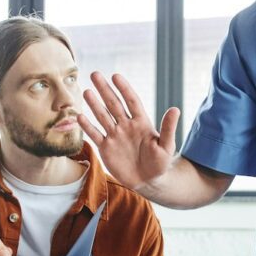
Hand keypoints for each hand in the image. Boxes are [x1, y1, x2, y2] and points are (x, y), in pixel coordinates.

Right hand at [81, 72, 180, 189]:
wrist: (148, 181)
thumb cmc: (160, 163)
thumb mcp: (166, 146)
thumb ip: (168, 128)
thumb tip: (175, 109)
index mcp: (141, 122)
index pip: (131, 101)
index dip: (124, 89)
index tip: (116, 76)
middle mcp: (126, 125)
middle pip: (113, 104)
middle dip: (104, 89)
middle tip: (95, 74)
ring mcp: (115, 135)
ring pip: (102, 116)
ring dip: (94, 104)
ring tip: (86, 92)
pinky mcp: (106, 148)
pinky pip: (95, 135)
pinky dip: (88, 127)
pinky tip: (80, 117)